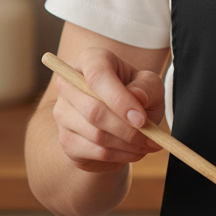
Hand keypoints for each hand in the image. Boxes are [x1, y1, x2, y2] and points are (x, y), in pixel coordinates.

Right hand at [51, 46, 164, 172]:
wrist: (121, 121)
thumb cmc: (137, 94)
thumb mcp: (150, 85)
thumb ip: (147, 87)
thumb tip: (137, 97)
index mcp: (91, 60)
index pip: (98, 76)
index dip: (119, 99)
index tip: (141, 119)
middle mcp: (69, 84)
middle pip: (94, 110)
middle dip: (128, 129)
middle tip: (153, 138)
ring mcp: (63, 113)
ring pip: (96, 134)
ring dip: (128, 144)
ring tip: (148, 144)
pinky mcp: (66, 140)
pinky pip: (95, 152)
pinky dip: (121, 155)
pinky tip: (134, 151)